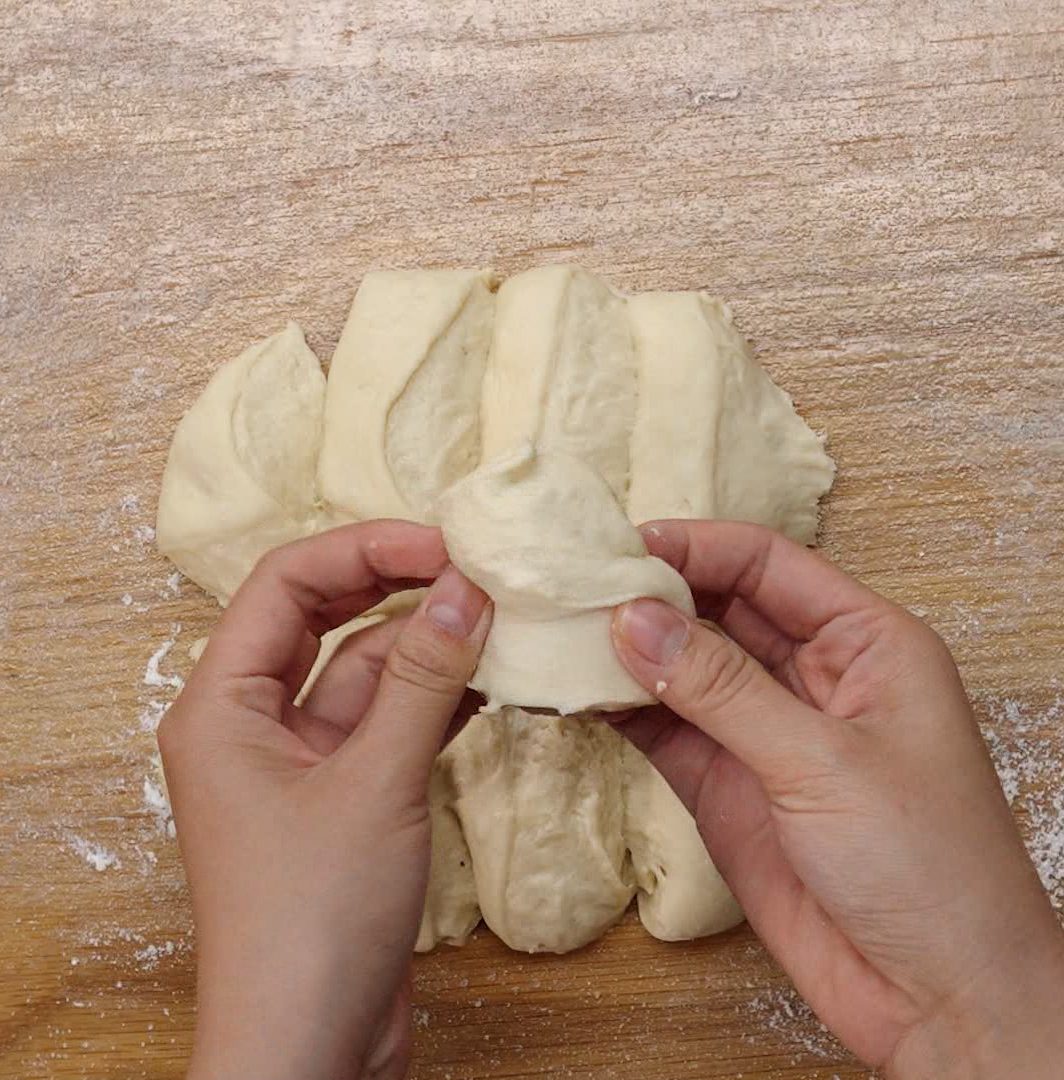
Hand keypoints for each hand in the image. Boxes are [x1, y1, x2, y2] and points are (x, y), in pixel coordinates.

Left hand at [158, 522, 490, 1079]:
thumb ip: (425, 680)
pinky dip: (439, 697)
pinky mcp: (345, 793)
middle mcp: (253, 720)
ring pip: (368, 669)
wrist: (310, 1053)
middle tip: (476, 565)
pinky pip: (392, 719)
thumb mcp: (375, 783)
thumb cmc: (311, 921)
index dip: (363, 549)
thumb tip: (468, 587)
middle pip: (325, 617)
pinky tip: (494, 677)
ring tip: (502, 616)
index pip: (285, 584)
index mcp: (221, 703)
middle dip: (398, 585)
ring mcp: (302, 757)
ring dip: (431, 644)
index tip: (443, 542)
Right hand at [611, 520, 1063, 1078]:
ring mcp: (763, 732)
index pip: (768, 565)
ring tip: (562, 634)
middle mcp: (811, 676)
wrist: (936, 1001)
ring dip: (627, 652)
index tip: (622, 547)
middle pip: (718, 607)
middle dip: (651, 594)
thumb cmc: (930, 869)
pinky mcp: (726, 784)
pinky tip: (578, 693)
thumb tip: (635, 619)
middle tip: (577, 586)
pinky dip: (621, 709)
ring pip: (683, 667)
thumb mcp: (823, 761)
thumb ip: (723, 688)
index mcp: (866, 643)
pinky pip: (664, 728)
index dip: (696, 547)